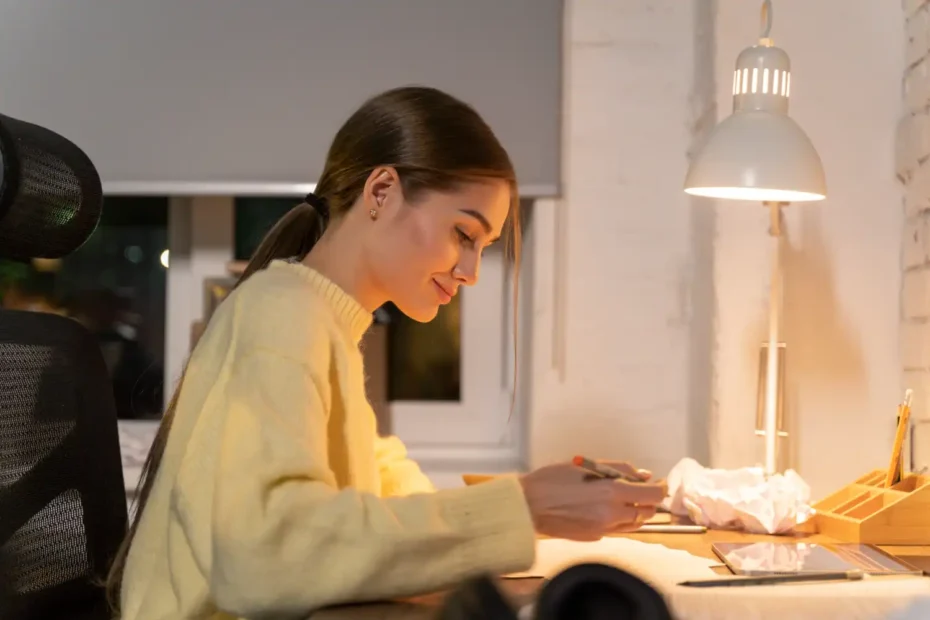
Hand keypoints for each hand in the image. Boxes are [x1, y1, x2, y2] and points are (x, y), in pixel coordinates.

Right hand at [518, 461, 666, 540]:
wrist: (527, 506)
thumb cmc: (552, 480)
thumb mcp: (585, 465)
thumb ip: (618, 469)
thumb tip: (644, 475)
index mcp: (610, 492)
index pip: (652, 494)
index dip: (660, 487)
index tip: (657, 482)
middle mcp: (611, 514)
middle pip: (646, 511)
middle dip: (647, 499)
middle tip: (638, 487)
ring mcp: (603, 529)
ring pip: (634, 524)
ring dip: (634, 511)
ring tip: (621, 497)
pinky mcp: (594, 538)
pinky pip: (616, 529)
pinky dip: (618, 519)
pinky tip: (603, 507)